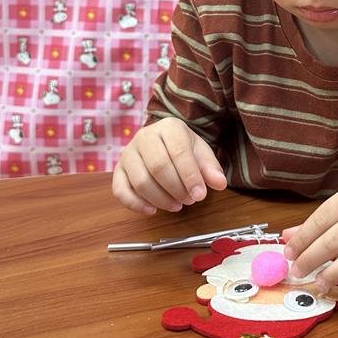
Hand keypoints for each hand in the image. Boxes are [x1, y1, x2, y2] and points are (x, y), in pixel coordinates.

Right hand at [112, 117, 226, 213]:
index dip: (190, 176)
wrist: (162, 141)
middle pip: (158, 167)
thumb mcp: (200, 153)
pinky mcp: (118, 170)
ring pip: (140, 181)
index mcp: (169, 127)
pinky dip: (135, 204)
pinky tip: (152, 210)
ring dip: (160, 199)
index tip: (200, 196)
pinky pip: (120, 190)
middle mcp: (144, 136)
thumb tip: (219, 183)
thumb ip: (210, 168)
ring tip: (177, 205)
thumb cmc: (182, 148)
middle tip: (189, 201)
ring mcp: (128, 153)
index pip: (179, 152)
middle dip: (176, 189)